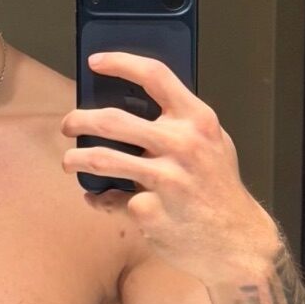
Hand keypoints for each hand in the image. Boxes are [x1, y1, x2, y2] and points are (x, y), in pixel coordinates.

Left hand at [60, 51, 280, 282]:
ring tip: (69, 161)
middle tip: (67, 124)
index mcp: (198, 121)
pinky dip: (100, 199)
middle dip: (79, 120)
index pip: (155, 76)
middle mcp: (182, 145)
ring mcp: (165, 180)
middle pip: (113, 120)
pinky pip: (110, 199)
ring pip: (101, 159)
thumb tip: (136, 104)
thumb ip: (182, 123)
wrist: (237, 241)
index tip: (96, 61)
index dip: (121, 63)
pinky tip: (100, 199)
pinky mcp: (149, 212)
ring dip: (75, 159)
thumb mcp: (214, 143)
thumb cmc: (218, 188)